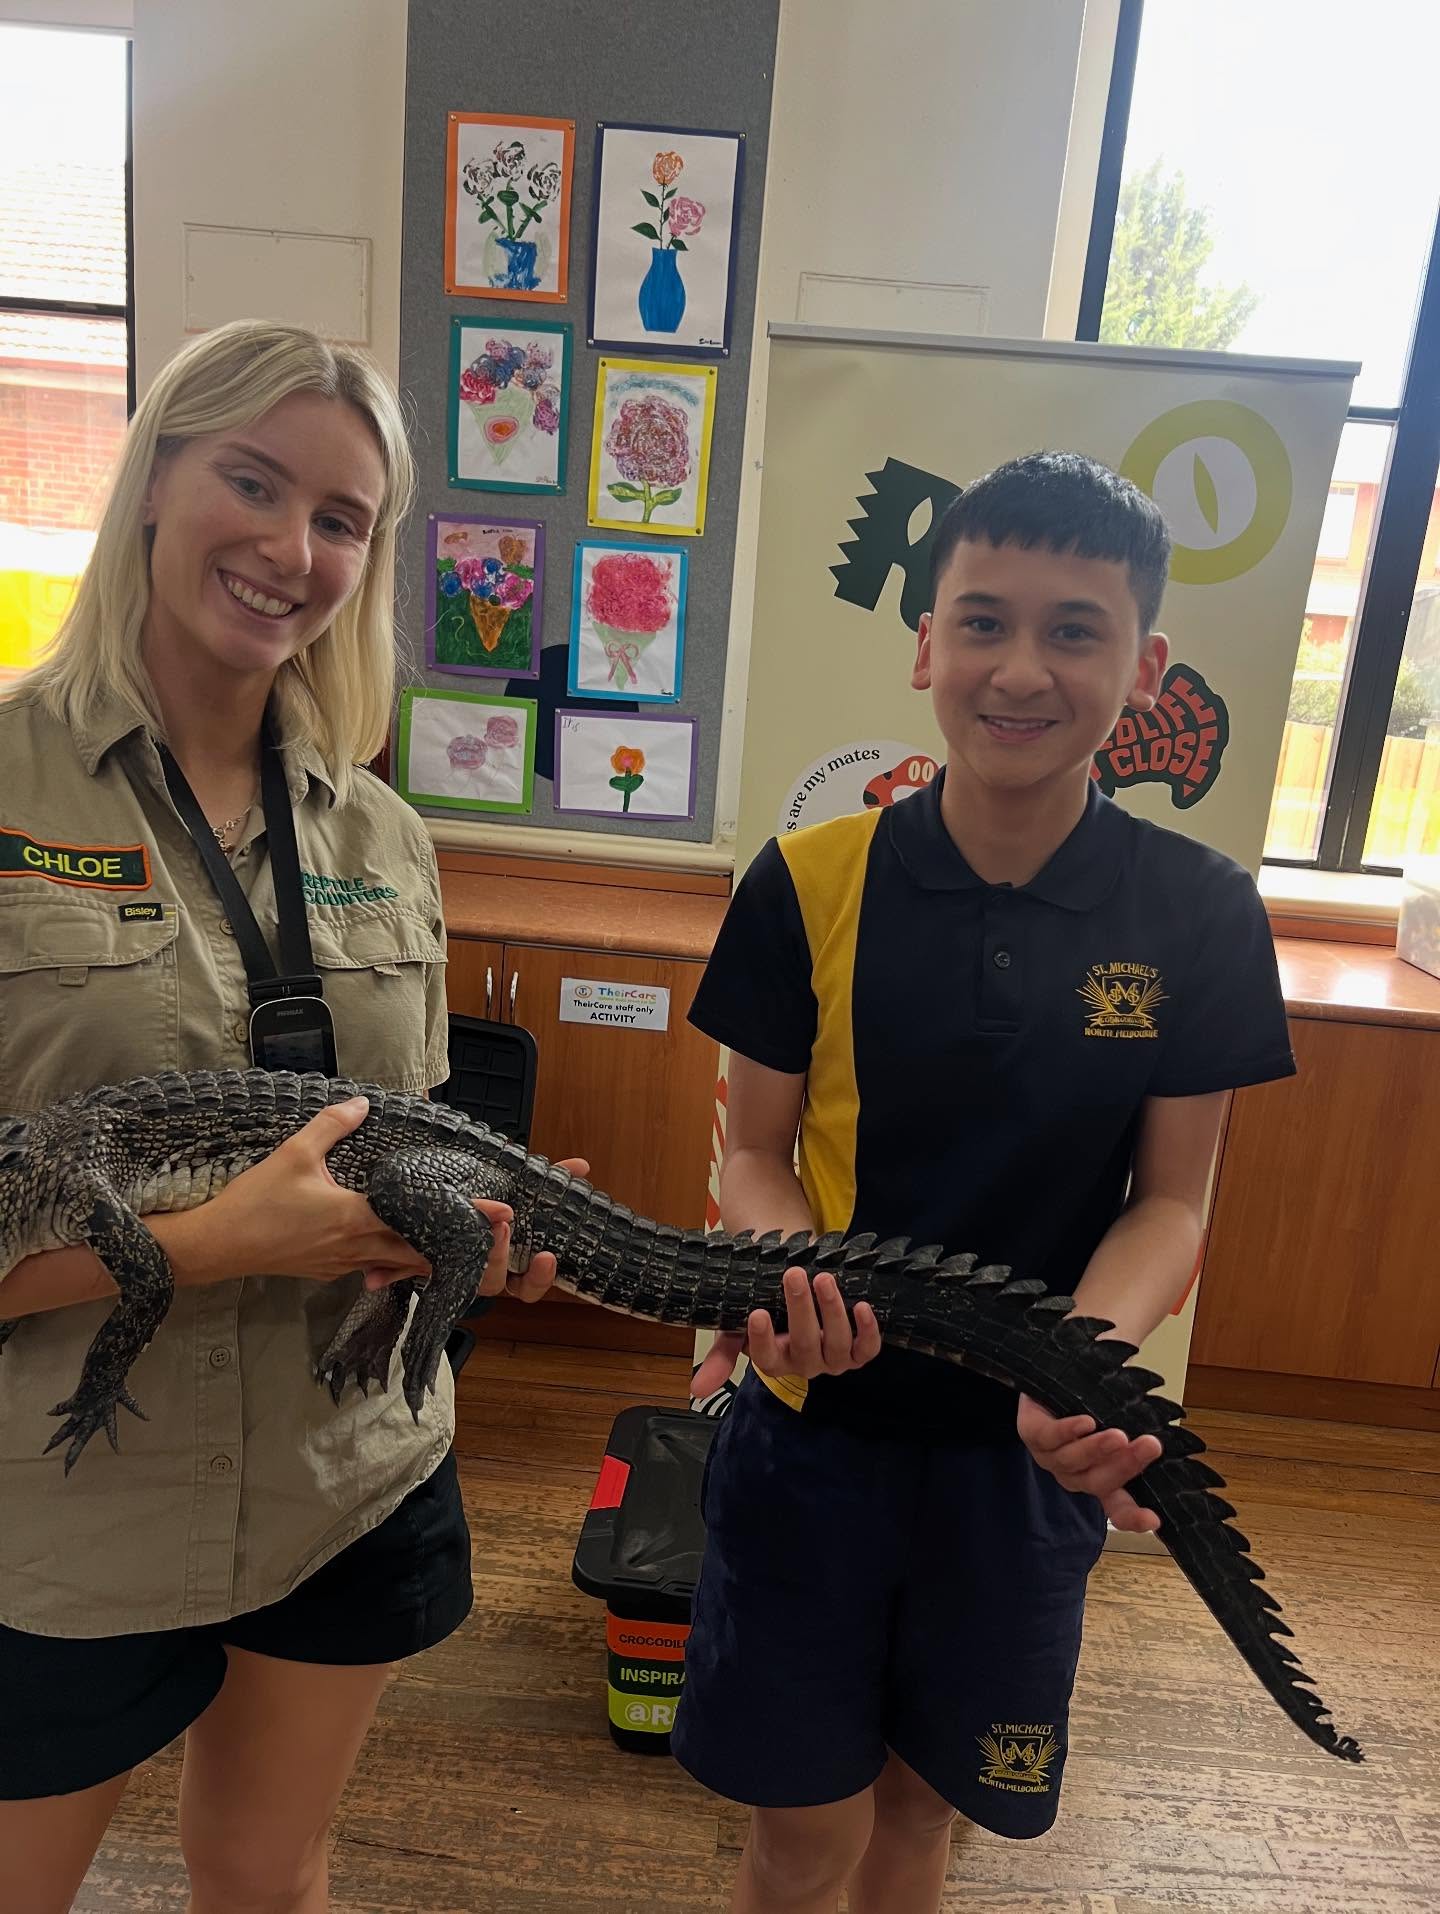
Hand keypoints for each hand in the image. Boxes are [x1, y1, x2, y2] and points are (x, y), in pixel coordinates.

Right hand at [160, 1099, 586, 1304]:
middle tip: (490, 1232)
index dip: (461, 1219)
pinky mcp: (329, 1272)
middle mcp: (358, 1248)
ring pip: (399, 1265)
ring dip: (427, 1255)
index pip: (420, 1221)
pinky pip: (374, 1268)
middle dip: (455, 1244)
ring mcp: (344, 1265)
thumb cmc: (254, 1203)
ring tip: (457, 1240)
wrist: (216, 1248)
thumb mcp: (293, 1154)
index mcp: (357, 1220)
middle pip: (420, 1253)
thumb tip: (363, 1103)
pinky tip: (400, 1247)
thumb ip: (332, 1126)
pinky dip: (395, 1260)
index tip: (496, 1214)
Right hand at [690, 1266, 880, 1397]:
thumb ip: (720, 1357)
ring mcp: (832, 1358)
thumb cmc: (764, 1304)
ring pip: (836, 1343)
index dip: (761, 1338)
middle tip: (793, 1275)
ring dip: (832, 1311)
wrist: (795, 1281)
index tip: (756, 1313)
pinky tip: (862, 1306)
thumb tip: (696, 1392)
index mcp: (773, 1361)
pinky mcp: (857, 1349)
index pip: (765, 1357)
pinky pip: (866, 1348)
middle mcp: (804, 1364)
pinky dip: (868, 1330)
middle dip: (800, 1309)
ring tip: (823, 1279)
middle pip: (804, 1344)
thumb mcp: (736, 1328)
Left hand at [1016, 1393, 1162, 1533]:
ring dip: (1098, 1449)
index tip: (1154, 1520)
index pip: (1118, 1508)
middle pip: (1100, 1482)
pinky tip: (1086, 1422)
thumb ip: (1133, 1437)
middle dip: (1127, 1466)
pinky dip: (1068, 1431)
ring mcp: (1051, 1458)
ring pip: (1074, 1461)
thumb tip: (1164, 1433)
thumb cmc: (1084, 1406)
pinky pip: (1049, 1437)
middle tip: (1151, 1445)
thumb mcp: (1116, 1422)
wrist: (1045, 1380)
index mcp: (1099, 1478)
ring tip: (1119, 1436)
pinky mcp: (1032, 1434)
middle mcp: (1075, 1475)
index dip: (1133, 1518)